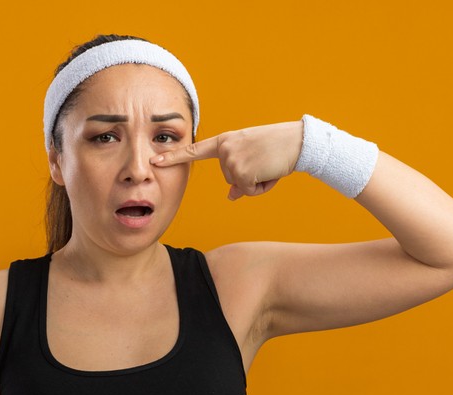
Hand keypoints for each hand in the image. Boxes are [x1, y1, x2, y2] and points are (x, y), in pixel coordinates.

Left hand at [150, 121, 303, 199]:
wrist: (297, 141)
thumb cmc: (277, 148)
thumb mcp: (253, 159)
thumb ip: (238, 175)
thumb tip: (231, 195)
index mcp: (225, 141)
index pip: (195, 151)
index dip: (174, 157)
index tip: (155, 161)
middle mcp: (224, 149)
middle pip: (229, 178)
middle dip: (248, 177)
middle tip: (264, 162)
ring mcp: (231, 160)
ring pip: (239, 186)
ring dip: (256, 182)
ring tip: (268, 165)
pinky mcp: (241, 171)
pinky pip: (248, 191)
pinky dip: (261, 187)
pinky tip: (270, 171)